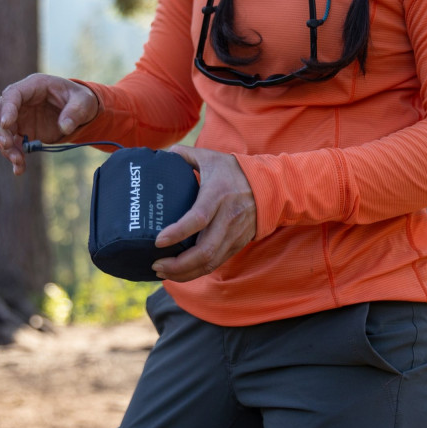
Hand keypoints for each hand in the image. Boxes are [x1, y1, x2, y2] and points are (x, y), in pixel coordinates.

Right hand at [0, 73, 98, 174]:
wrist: (80, 110)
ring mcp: (19, 115)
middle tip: (7, 146)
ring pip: (1, 130)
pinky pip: (11, 143)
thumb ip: (75, 112)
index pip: (12, 94)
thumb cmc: (81, 100)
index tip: (6, 124)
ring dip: (6, 147)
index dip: (7, 108)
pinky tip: (19, 169)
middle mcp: (21, 100)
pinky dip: (13, 156)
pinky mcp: (22, 130)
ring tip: (19, 162)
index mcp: (34, 86)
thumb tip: (64, 127)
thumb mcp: (84, 102)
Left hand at [151, 145, 255, 282]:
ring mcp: (234, 234)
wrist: (271, 186)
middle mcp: (227, 218)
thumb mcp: (210, 157)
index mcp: (218, 194)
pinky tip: (180, 273)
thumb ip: (185, 154)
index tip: (158, 241)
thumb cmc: (234, 171)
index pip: (198, 218)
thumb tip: (162, 154)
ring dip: (185, 273)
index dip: (177, 232)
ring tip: (163, 272)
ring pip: (209, 262)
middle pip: (204, 251)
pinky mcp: (237, 244)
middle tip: (156, 264)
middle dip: (177, 264)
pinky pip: (216, 264)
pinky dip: (197, 272)